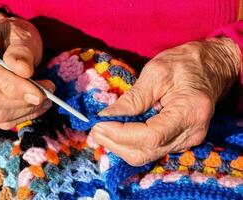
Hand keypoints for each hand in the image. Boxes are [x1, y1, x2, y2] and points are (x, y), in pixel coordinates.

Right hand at [0, 13, 54, 129]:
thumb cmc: (9, 36)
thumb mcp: (17, 33)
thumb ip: (20, 50)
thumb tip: (25, 71)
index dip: (13, 86)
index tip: (40, 93)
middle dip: (21, 101)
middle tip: (47, 94)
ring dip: (26, 110)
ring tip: (46, 98)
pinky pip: (0, 121)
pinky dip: (23, 115)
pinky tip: (36, 106)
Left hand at [91, 38, 240, 165]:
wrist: (210, 67)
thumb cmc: (185, 63)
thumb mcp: (156, 73)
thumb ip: (132, 98)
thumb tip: (106, 116)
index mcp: (189, 112)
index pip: (150, 136)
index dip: (120, 134)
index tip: (99, 123)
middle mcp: (191, 133)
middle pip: (146, 152)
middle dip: (115, 143)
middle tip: (95, 129)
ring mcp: (187, 140)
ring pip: (146, 155)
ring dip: (120, 145)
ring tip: (102, 130)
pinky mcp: (179, 140)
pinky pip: (150, 149)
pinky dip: (130, 144)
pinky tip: (117, 132)